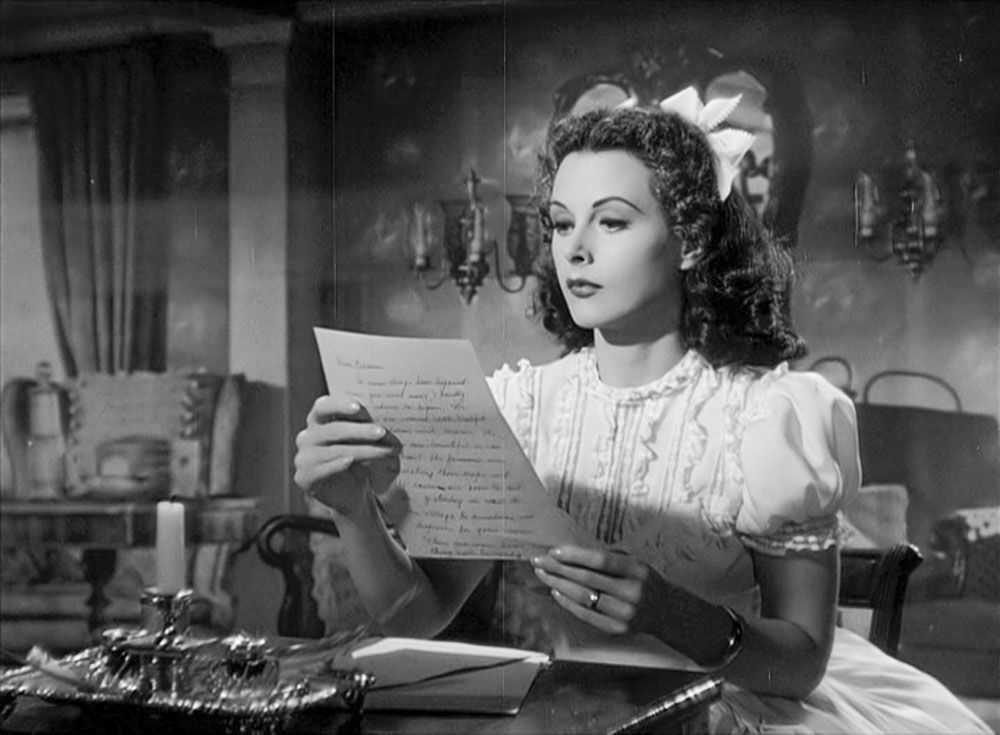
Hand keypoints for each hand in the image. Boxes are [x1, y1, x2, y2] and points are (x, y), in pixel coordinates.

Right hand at [293, 395, 400, 518]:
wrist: (350, 495)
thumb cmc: (358, 461)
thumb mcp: (364, 442)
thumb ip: (368, 429)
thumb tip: (383, 423)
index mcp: (318, 420)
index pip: (323, 406)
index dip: (339, 405)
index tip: (359, 408)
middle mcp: (308, 436)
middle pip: (332, 429)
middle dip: (359, 430)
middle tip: (381, 432)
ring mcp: (305, 457)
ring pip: (334, 450)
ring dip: (362, 450)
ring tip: (385, 452)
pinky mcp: (305, 477)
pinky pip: (322, 469)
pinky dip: (337, 464)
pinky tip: (350, 461)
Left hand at [531, 545, 669, 635]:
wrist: (666, 610)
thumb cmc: (644, 581)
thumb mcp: (634, 562)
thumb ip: (608, 558)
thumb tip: (571, 553)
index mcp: (637, 569)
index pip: (600, 560)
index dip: (575, 556)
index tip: (554, 551)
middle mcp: (632, 591)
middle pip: (588, 578)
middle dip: (559, 569)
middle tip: (540, 561)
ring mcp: (625, 613)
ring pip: (584, 597)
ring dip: (559, 585)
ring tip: (544, 575)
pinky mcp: (618, 629)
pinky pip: (587, 615)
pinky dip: (569, 603)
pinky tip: (557, 592)